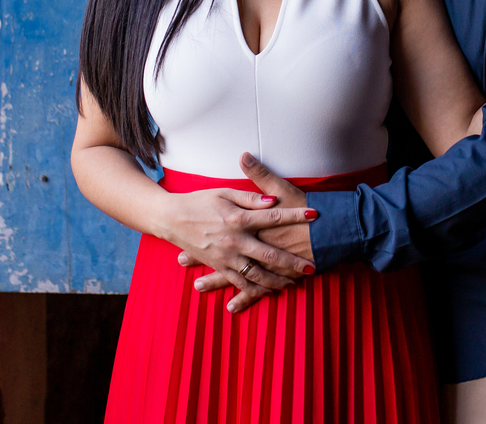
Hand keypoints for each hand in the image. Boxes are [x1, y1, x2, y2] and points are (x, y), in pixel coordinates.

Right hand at [162, 178, 316, 304]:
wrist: (170, 218)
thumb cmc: (199, 201)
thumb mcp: (224, 192)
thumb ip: (250, 197)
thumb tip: (272, 202)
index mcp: (239, 219)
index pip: (274, 216)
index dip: (296, 215)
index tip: (315, 214)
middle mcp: (235, 241)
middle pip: (271, 254)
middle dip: (293, 262)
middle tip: (312, 266)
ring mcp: (226, 257)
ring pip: (257, 275)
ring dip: (277, 281)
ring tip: (294, 284)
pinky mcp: (218, 267)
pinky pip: (239, 283)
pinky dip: (254, 291)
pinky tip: (268, 293)